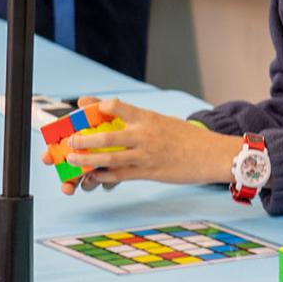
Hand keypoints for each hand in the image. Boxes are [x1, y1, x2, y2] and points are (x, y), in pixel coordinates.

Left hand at [49, 98, 242, 194]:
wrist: (212, 154)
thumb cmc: (188, 138)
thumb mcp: (165, 121)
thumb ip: (141, 120)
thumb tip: (119, 116)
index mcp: (149, 117)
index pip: (117, 106)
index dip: (97, 106)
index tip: (81, 105)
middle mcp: (145, 134)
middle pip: (107, 135)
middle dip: (84, 138)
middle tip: (70, 140)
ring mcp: (146, 154)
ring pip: (110, 157)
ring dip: (87, 159)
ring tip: (73, 160)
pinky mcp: (149, 172)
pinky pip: (121, 174)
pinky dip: (104, 175)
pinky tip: (94, 176)